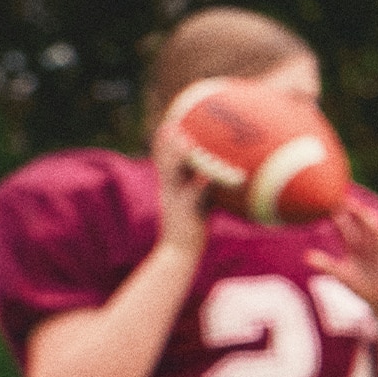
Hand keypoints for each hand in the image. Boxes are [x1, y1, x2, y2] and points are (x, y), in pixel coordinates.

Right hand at [145, 117, 213, 265]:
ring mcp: (175, 201)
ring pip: (175, 175)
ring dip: (179, 157)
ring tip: (187, 141)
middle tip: (170, 123)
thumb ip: (202, 191)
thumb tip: (214, 178)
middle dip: (166, 143)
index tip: (167, 124)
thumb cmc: (191, 230)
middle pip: (164, 162)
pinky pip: (194, 196)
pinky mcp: (186, 213)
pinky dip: (200, 184)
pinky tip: (208, 176)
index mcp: (169, 189)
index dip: (163, 144)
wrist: (179, 253)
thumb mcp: (196, 206)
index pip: (163, 162)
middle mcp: (169, 191)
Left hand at [307, 201, 377, 320]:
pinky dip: (375, 227)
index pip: (342, 225)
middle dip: (346, 206)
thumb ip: (325, 264)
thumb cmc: (362, 287)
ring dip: (359, 213)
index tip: (322, 199)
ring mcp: (375, 245)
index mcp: (353, 245)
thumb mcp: (340, 273)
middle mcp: (364, 242)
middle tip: (333, 191)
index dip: (333, 212)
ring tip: (349, 201)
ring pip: (366, 224)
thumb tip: (305, 257)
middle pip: (354, 220)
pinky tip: (369, 218)